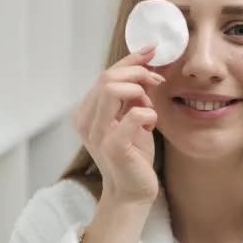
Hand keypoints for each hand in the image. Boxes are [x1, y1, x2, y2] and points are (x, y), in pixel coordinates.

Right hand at [72, 46, 164, 203]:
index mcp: (86, 111)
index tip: (151, 51)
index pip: (105, 74)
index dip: (130, 60)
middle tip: (157, 81)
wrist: (132, 191)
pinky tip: (150, 124)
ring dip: (139, 92)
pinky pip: (133, 115)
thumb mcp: (129, 117)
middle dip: (137, 73)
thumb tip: (145, 63)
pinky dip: (148, 114)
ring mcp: (97, 133)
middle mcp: (86, 120)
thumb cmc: (133, 154)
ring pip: (113, 89)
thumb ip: (130, 94)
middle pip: (107, 77)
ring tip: (149, 107)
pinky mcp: (113, 146)